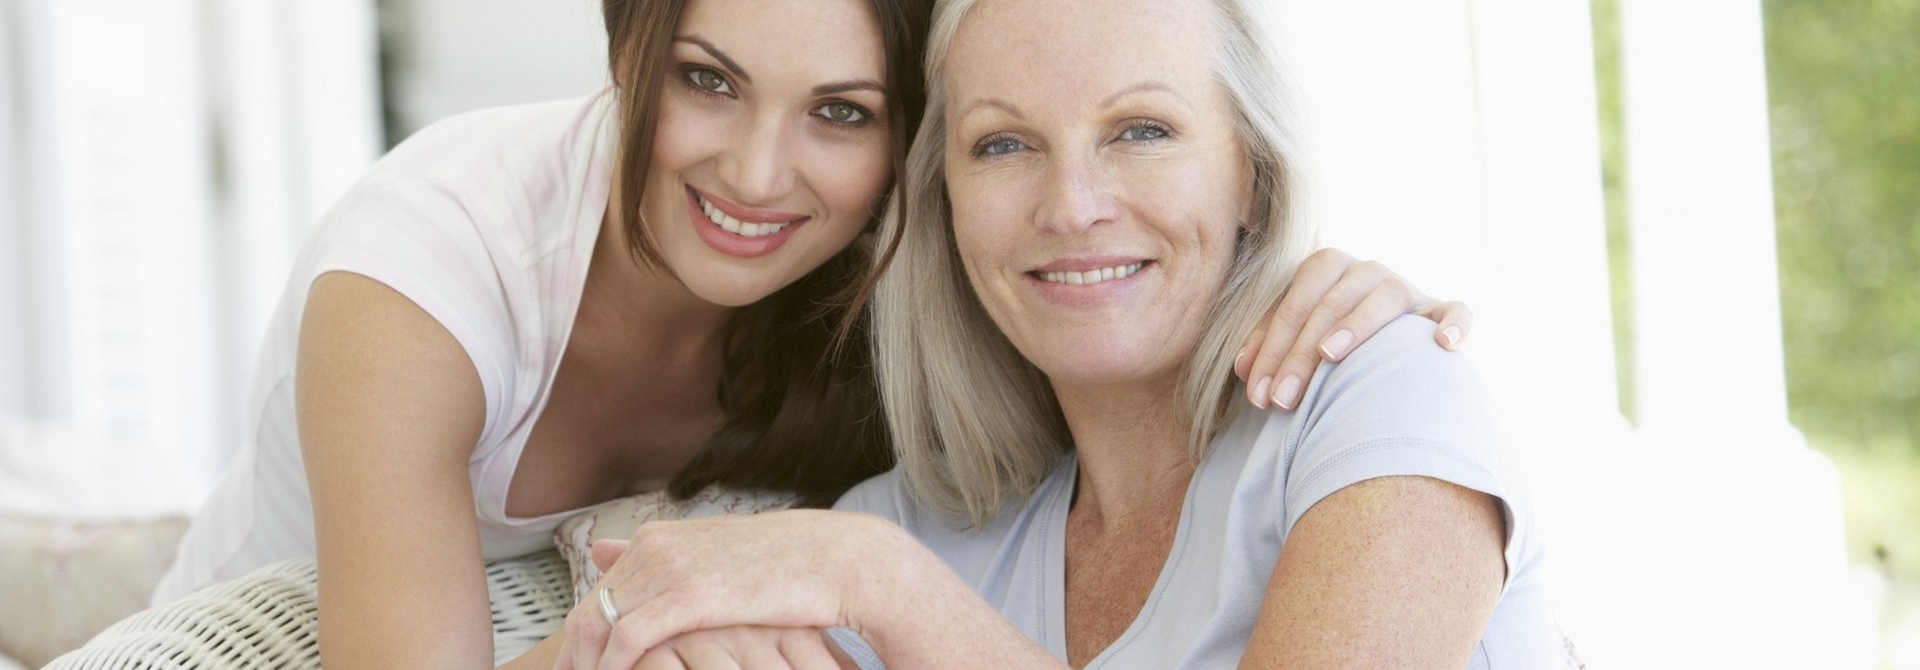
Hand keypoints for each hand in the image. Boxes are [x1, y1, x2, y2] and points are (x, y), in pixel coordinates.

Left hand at [556, 510, 909, 669]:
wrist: (841, 559)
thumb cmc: (789, 566)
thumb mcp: (720, 561)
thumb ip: (670, 562)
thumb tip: (609, 553)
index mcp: (661, 538)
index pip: (599, 590)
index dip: (583, 633)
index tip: (579, 666)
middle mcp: (656, 547)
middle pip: (590, 606)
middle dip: (574, 653)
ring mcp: (670, 567)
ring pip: (598, 621)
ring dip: (588, 662)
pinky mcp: (689, 593)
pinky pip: (628, 635)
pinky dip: (612, 664)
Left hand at [1234, 248, 1471, 410]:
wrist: (1383, 344)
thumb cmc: (1327, 340)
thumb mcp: (1294, 336)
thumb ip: (1269, 345)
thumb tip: (1243, 369)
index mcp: (1328, 266)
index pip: (1295, 301)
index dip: (1272, 347)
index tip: (1258, 394)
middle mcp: (1368, 271)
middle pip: (1330, 303)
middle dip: (1299, 354)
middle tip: (1282, 400)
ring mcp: (1408, 289)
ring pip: (1385, 296)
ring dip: (1356, 324)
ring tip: (1330, 356)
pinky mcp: (1440, 312)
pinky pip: (1456, 311)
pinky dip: (1455, 323)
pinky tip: (1443, 344)